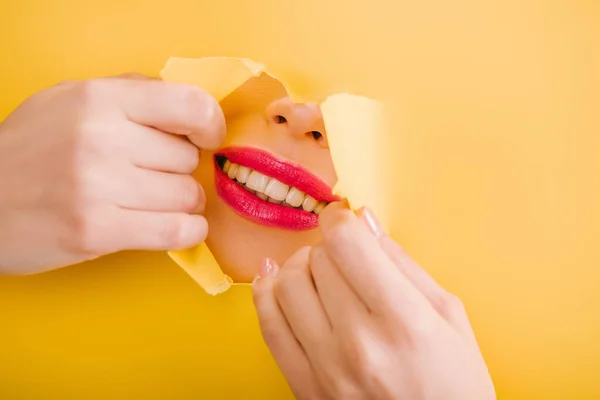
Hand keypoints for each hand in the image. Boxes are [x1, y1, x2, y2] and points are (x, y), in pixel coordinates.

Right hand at [0, 74, 224, 273]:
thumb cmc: (31, 150)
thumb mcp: (70, 100)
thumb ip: (129, 93)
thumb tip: (186, 106)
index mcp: (99, 99)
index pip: (190, 105)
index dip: (211, 124)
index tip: (207, 138)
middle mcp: (101, 138)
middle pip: (188, 158)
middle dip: (180, 170)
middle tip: (155, 176)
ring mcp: (97, 187)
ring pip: (188, 196)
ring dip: (182, 203)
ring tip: (154, 202)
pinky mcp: (95, 231)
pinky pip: (177, 232)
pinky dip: (188, 232)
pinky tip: (177, 227)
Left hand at [253, 203, 495, 399]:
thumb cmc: (454, 385)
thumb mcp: (450, 317)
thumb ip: (404, 264)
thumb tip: (365, 220)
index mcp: (404, 322)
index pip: (348, 244)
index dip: (341, 219)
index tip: (344, 218)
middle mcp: (359, 343)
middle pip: (319, 260)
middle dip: (330, 245)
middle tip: (344, 253)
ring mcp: (325, 367)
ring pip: (287, 283)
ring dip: (301, 265)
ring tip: (320, 271)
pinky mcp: (303, 384)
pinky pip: (267, 323)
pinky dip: (266, 291)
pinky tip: (276, 278)